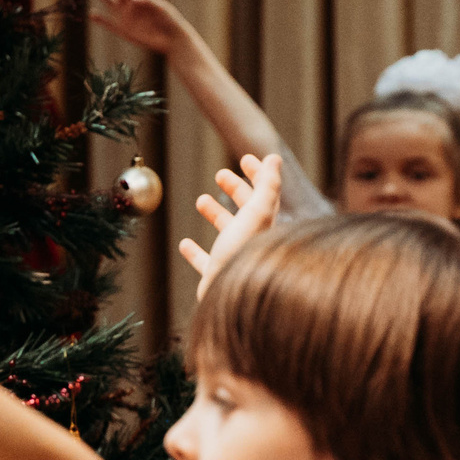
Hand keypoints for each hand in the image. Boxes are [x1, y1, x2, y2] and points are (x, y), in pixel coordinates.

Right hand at [88, 0, 184, 54]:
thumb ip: (148, 1)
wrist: (172, 40)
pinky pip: (110, 24)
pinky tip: (91, 14)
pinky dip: (101, 20)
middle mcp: (131, 5)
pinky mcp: (125, 31)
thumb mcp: (160, 7)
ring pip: (110, 4)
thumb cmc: (169, 20)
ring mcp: (126, 17)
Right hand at [180, 154, 281, 298]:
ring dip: (216, 214)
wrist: (231, 301)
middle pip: (248, 212)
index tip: (245, 159)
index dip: (258, 174)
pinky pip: (206, 263)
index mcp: (265, 226)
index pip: (267, 194)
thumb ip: (268, 185)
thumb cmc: (244, 255)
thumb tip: (274, 157)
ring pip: (227, 234)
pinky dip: (195, 253)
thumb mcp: (257, 214)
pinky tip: (184, 244)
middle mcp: (253, 242)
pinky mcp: (217, 279)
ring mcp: (235, 260)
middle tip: (221, 174)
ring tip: (202, 200)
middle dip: (236, 190)